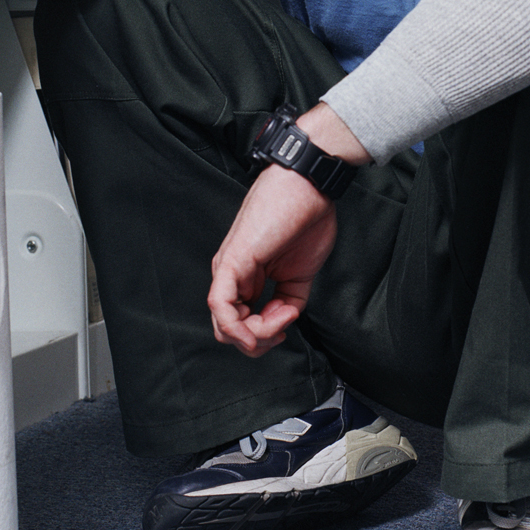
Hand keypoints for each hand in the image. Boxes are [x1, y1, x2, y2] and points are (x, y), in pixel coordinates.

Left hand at [206, 103, 368, 357]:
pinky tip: (266, 323)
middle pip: (229, 331)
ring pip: (223, 326)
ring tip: (283, 317)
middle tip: (284, 325)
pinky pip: (221, 306)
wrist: (308, 187)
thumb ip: (288, 301)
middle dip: (259, 342)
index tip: (289, 323)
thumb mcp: (300, 274)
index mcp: (247, 277)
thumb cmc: (306, 219)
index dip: (265, 336)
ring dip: (256, 336)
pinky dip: (240, 327)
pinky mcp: (230, 262)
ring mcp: (228, 269)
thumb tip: (282, 321)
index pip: (241, 324)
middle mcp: (232, 275)